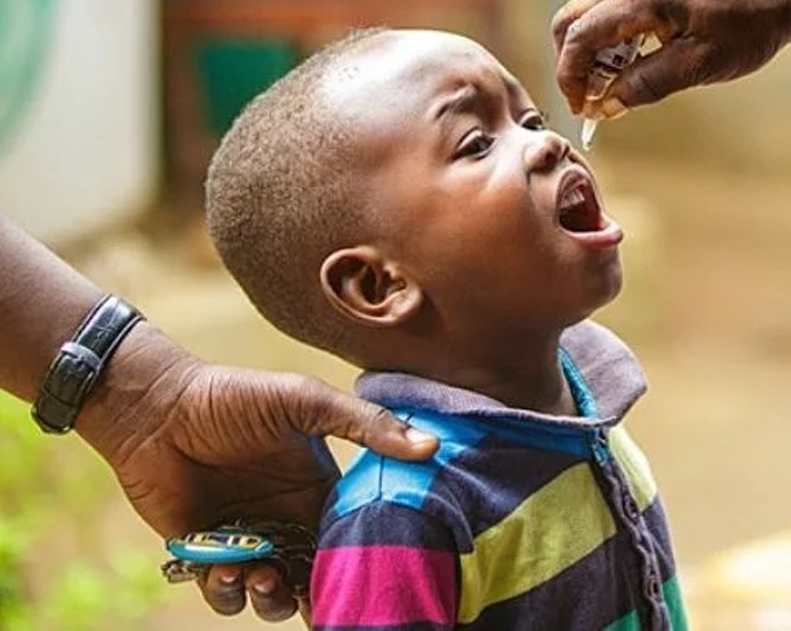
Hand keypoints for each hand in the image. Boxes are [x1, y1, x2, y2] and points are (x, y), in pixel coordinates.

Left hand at [77, 323, 437, 622]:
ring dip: (270, 597)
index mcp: (319, 487)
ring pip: (273, 594)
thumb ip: (366, 426)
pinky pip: (225, 595)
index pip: (352, 534)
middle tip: (309, 592)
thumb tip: (431, 447)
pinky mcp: (206, 554)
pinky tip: (223, 566)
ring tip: (258, 576)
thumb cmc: (233, 397)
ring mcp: (249, 538)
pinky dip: (227, 592)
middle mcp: (288, 518)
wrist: (155, 408)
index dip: (364, 558)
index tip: (377, 577)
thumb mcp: (306, 402)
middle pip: (316, 574)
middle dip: (316, 592)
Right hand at [552, 0, 790, 117]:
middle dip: (572, 66)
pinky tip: (628, 66)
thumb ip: (646, 85)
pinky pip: (605, 10)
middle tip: (592, 103)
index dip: (570, 77)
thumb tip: (604, 106)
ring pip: (584, 15)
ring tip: (614, 88)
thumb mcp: (699, 66)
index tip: (581, 110)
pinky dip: (605, 41)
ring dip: (588, 55)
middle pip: (570, 21)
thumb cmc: (749, 27)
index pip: (580, 35)